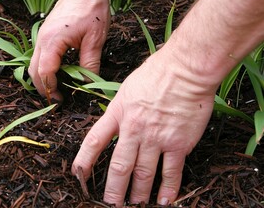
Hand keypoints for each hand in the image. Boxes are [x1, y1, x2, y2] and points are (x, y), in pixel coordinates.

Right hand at [28, 0, 110, 100]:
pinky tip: (58, 71)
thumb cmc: (92, 9)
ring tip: (56, 87)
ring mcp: (42, 35)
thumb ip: (90, 64)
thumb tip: (86, 83)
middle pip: (33, 70)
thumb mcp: (95, 40)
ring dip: (42, 77)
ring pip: (34, 63)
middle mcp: (42, 39)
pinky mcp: (46, 33)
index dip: (50, 89)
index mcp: (52, 41)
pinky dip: (44, 66)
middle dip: (42, 87)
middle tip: (56, 98)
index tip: (59, 99)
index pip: (45, 72)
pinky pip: (40, 54)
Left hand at [71, 47, 217, 205]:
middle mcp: (134, 129)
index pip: (94, 142)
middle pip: (119, 166)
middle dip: (113, 190)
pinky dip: (168, 189)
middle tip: (109, 205)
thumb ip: (120, 109)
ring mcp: (156, 138)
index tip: (77, 175)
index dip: (83, 161)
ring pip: (143, 173)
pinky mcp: (178, 143)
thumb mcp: (127, 88)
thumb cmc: (157, 73)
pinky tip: (164, 201)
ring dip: (138, 193)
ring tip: (134, 205)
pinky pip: (171, 172)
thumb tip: (115, 123)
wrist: (185, 69)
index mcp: (118, 113)